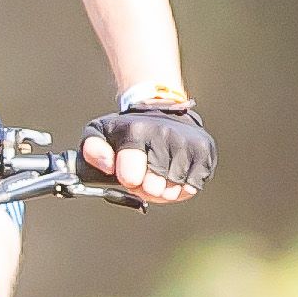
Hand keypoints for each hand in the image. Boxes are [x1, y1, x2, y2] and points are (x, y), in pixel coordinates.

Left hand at [84, 87, 212, 200]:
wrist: (162, 108)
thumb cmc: (128, 130)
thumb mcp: (101, 133)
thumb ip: (92, 149)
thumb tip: (107, 164)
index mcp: (136, 130)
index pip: (131, 175)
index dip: (130, 181)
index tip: (129, 175)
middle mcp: (164, 134)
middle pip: (154, 186)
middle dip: (146, 187)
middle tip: (144, 176)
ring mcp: (187, 142)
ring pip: (174, 187)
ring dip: (165, 188)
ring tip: (159, 174)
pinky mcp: (205, 150)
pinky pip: (193, 185)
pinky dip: (183, 186)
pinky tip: (175, 172)